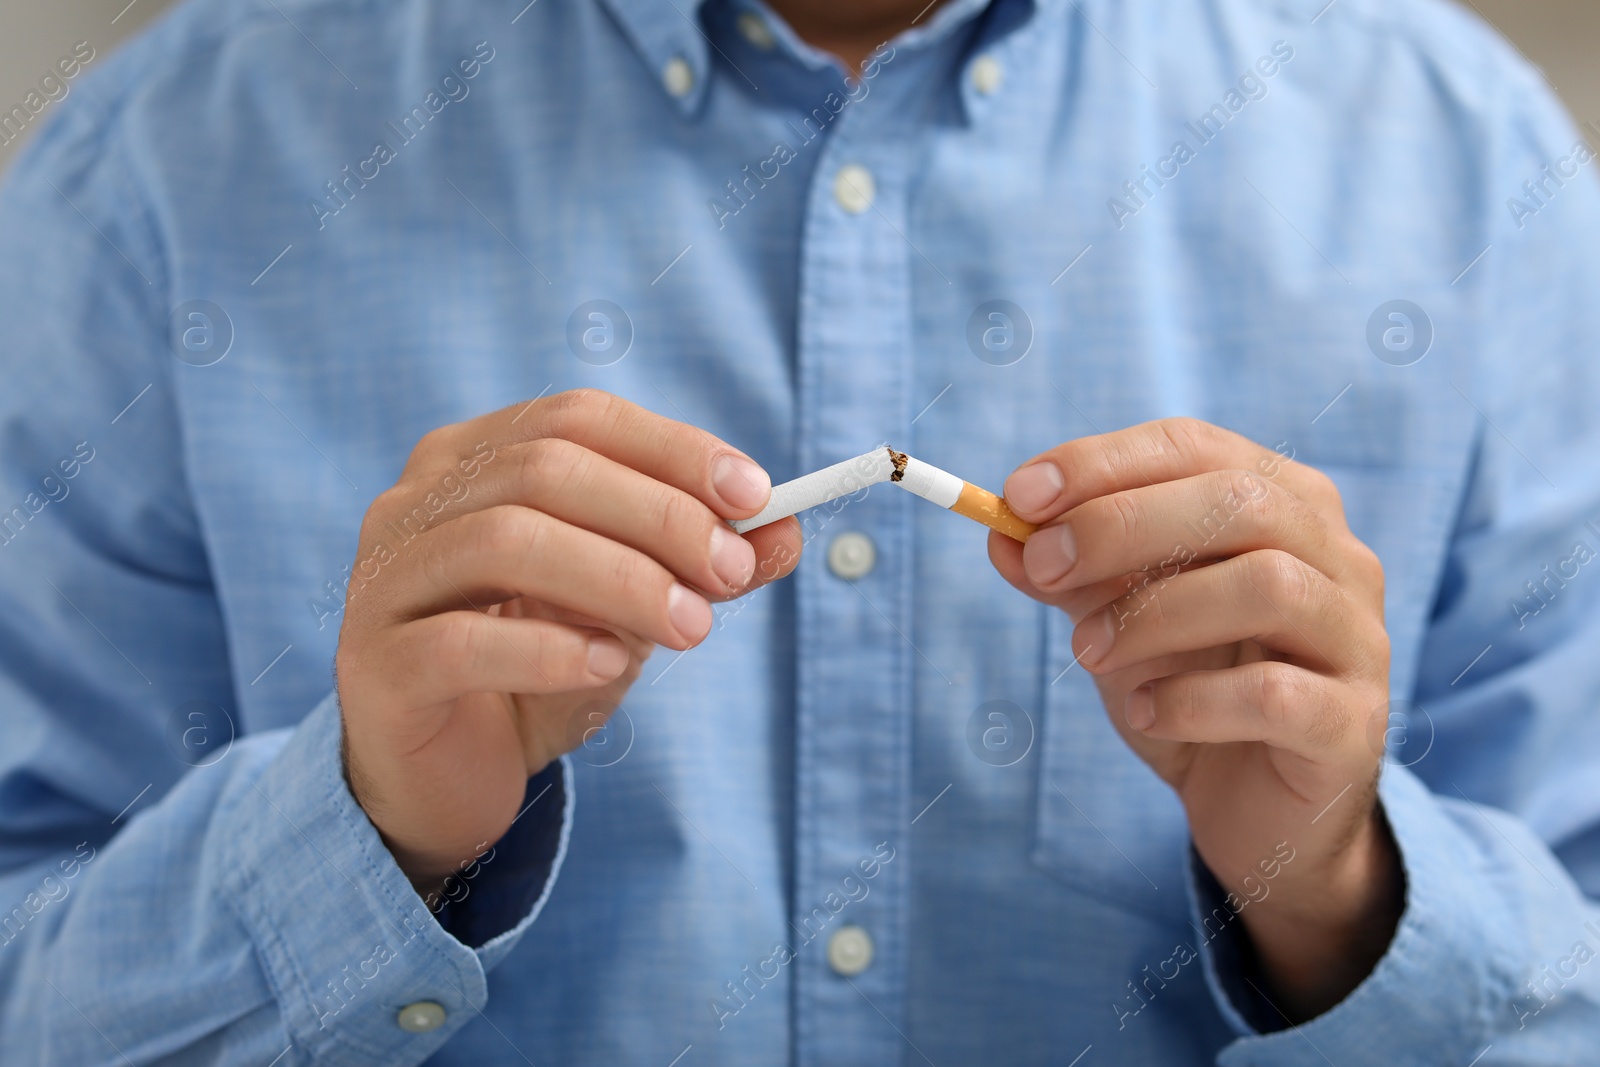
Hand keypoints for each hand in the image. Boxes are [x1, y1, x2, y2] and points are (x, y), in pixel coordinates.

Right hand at [335, 389, 799, 894]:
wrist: (445, 780)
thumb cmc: (535, 673)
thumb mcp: (629, 611)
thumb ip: (698, 567)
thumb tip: (788, 531)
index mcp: (471, 460)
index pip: (575, 418)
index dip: (670, 450)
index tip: (754, 495)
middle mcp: (414, 502)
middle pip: (543, 469)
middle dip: (657, 516)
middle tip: (731, 572)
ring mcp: (383, 579)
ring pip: (503, 540)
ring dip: (618, 578)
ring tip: (691, 627)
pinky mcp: (374, 665)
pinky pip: (462, 641)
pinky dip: (549, 648)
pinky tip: (609, 667)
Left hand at [991, 418, 1399, 1020]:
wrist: (1257, 813)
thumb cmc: (1191, 689)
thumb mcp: (1117, 621)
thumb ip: (1068, 575)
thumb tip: (1001, 532)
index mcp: (1283, 503)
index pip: (1195, 448)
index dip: (1103, 463)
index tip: (1018, 495)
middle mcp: (1338, 556)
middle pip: (1240, 502)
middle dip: (1122, 525)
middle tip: (1044, 566)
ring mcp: (1357, 639)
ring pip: (1268, 585)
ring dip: (1154, 613)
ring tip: (1086, 653)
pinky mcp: (1353, 725)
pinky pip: (1276, 694)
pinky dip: (1193, 701)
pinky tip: (1148, 715)